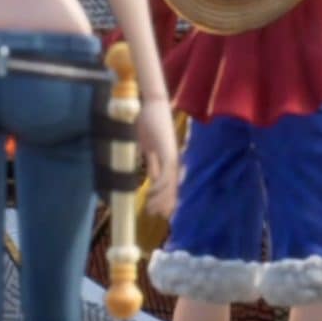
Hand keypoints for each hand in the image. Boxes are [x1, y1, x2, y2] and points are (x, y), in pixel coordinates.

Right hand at [137, 98, 178, 218]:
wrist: (152, 105)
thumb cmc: (149, 122)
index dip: (167, 198)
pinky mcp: (168, 150)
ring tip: (153, 209)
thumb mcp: (148, 148)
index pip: (171, 183)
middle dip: (167, 202)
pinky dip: (162, 184)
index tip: (160, 211)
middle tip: (159, 216)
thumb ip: (152, 163)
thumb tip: (151, 179)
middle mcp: (173, 159)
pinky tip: (153, 193)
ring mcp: (172, 155)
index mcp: (168, 159)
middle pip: (174, 186)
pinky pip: (167, 172)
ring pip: (171, 183)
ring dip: (163, 198)